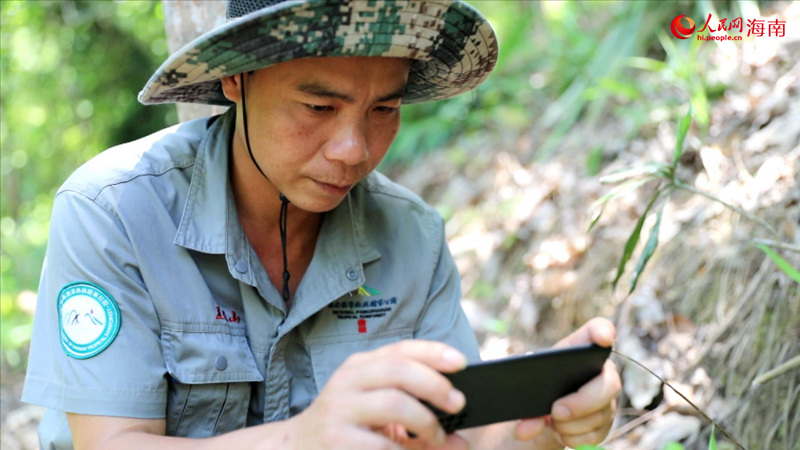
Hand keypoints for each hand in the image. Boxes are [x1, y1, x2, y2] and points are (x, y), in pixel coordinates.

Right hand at [290, 340, 469, 449]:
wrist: (294, 449)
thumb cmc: (347, 429)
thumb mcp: (379, 417)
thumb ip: (420, 423)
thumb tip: (461, 441)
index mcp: (361, 367)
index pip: (401, 350)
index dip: (433, 352)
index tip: (461, 362)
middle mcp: (348, 381)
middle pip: (399, 370)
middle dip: (434, 385)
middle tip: (458, 403)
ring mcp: (340, 409)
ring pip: (393, 403)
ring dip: (424, 421)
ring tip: (436, 436)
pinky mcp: (336, 439)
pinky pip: (380, 444)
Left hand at [514, 318, 620, 447]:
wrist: (541, 412)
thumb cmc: (536, 385)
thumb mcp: (527, 387)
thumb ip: (525, 403)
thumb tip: (524, 430)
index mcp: (579, 350)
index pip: (599, 330)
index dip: (604, 331)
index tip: (603, 337)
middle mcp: (601, 372)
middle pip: (609, 384)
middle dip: (582, 402)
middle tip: (555, 411)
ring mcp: (607, 398)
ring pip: (601, 415)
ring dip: (572, 425)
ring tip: (552, 423)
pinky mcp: (605, 423)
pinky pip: (597, 435)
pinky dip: (574, 438)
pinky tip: (562, 433)